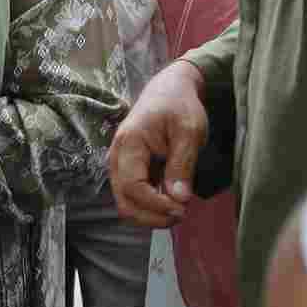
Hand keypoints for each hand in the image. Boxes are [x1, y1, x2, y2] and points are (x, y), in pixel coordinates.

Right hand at [109, 60, 208, 227]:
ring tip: (178, 210)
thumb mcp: (189, 132)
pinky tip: (171, 202)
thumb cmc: (179, 106)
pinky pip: (133, 196)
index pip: (133, 186)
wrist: (169, 90)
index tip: (183, 209)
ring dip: (150, 215)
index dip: (156, 205)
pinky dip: (150, 206)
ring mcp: (121, 164)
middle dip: (151, 217)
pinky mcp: (129, 169)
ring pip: (126, 203)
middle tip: (182, 214)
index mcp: (129, 144)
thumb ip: (182, 165)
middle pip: (123, 201)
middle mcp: (117, 156)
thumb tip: (179, 199)